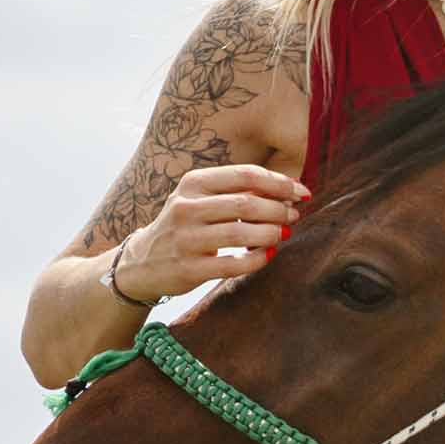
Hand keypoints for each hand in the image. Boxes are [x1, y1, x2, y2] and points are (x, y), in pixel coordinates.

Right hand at [117, 163, 309, 301]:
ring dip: (271, 233)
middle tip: (294, 215)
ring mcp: (186, 239)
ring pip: (241, 232)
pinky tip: (268, 254)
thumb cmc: (184, 226)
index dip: (279, 183)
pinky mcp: (189, 268)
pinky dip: (258, 259)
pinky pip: (234, 264)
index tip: (301, 192)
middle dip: (279, 209)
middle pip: (246, 203)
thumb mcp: (199, 199)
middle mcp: (186, 207)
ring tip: (284, 234)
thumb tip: (287, 191)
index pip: (245, 175)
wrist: (143, 263)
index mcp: (192, 183)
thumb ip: (235, 192)